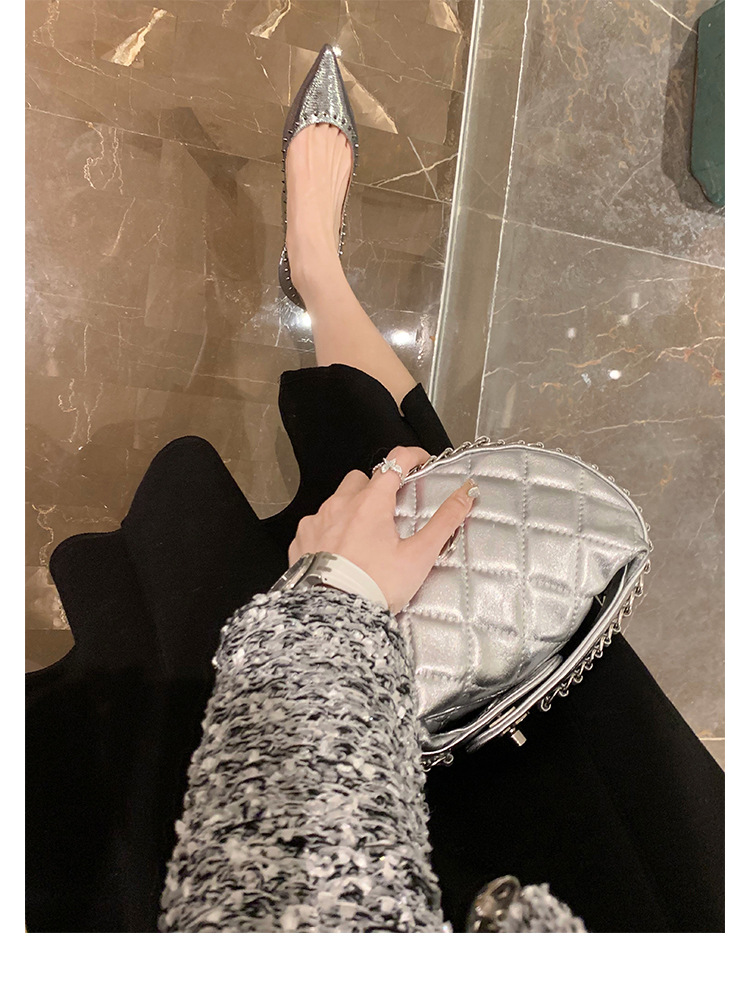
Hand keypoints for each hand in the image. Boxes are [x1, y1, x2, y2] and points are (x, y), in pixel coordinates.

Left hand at [288, 446, 478, 612]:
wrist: (333, 616)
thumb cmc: (374, 587)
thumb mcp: (418, 555)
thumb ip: (444, 521)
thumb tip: (466, 495)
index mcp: (370, 503)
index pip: (394, 462)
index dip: (411, 456)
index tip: (421, 461)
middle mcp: (339, 505)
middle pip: (361, 478)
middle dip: (378, 485)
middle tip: (391, 507)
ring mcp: (316, 522)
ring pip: (337, 500)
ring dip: (352, 507)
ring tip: (366, 533)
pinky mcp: (301, 541)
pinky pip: (317, 524)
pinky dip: (330, 529)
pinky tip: (341, 549)